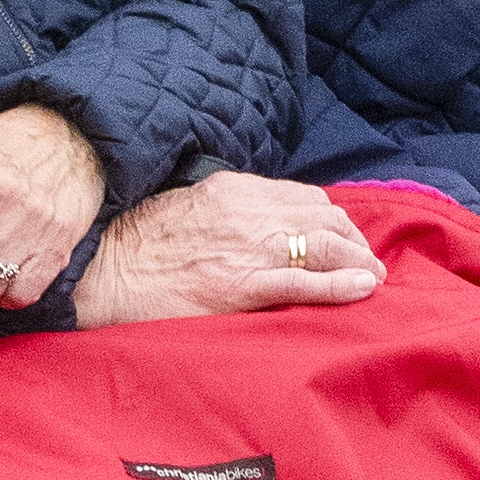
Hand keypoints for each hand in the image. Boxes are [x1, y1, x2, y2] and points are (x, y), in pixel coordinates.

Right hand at [69, 170, 387, 331]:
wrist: (106, 271)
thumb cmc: (138, 245)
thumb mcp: (186, 207)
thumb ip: (224, 212)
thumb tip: (250, 225)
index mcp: (233, 190)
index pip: (303, 196)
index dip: (333, 218)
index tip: (343, 236)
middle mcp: (249, 212)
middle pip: (323, 217)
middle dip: (353, 239)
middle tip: (367, 261)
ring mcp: (249, 248)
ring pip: (324, 245)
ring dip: (357, 261)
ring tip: (372, 277)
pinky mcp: (244, 285)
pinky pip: (306, 282)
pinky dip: (341, 285)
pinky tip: (363, 289)